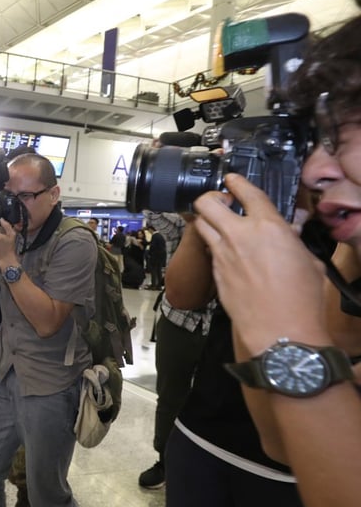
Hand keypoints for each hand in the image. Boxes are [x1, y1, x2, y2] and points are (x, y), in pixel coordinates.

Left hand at [193, 174, 329, 353]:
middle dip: (209, 197)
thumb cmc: (301, 297)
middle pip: (207, 203)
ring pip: (200, 224)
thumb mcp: (307, 260)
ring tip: (216, 222)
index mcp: (269, 226)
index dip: (236, 182)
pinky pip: (208, 249)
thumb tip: (290, 230)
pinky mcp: (214, 271)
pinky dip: (213, 244)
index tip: (231, 179)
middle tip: (218, 201)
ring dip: (206, 219)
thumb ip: (293, 239)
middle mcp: (240, 235)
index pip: (247, 193)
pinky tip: (224, 250)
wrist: (279, 328)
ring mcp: (223, 253)